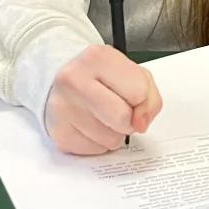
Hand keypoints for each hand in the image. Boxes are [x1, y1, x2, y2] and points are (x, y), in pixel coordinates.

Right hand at [44, 45, 162, 154]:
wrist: (60, 82)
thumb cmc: (100, 77)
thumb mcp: (132, 73)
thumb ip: (148, 97)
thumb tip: (140, 123)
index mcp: (97, 58)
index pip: (138, 92)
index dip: (142, 100)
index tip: (133, 98)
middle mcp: (74, 80)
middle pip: (122, 118)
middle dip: (129, 120)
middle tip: (119, 110)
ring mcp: (62, 107)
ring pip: (110, 140)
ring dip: (114, 133)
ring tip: (101, 116)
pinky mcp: (59, 132)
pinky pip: (95, 150)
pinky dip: (98, 142)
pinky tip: (89, 125)